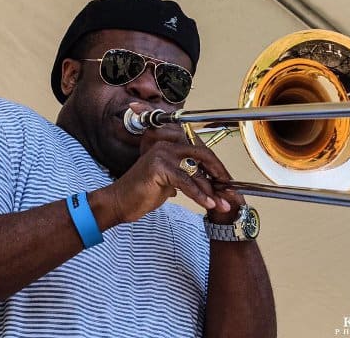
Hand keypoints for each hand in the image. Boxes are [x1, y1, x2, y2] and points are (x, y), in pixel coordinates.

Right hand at [101, 102, 240, 223]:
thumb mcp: (169, 183)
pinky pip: (186, 182)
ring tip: (223, 204)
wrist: (119, 203)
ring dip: (212, 190)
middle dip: (219, 173)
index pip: (199, 150)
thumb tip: (208, 182)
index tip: (226, 181)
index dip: (215, 165)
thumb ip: (186, 177)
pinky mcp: (159, 168)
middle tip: (230, 189)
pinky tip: (209, 204)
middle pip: (202, 155)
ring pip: (196, 172)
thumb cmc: (141, 194)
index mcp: (169, 145)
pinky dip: (200, 194)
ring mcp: (162, 154)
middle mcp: (166, 145)